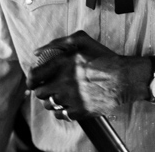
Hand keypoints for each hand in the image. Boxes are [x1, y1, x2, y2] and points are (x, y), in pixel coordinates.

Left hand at [26, 31, 150, 119]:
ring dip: (50, 100)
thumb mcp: (82, 40)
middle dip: (41, 90)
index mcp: (62, 63)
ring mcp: (71, 98)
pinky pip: (61, 115)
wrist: (124, 78)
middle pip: (39, 92)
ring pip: (49, 105)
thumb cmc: (104, 58)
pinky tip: (67, 104)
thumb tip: (37, 52)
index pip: (34, 76)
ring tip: (58, 95)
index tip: (33, 80)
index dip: (30, 79)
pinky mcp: (79, 111)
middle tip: (47, 87)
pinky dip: (61, 111)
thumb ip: (58, 42)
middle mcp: (64, 82)